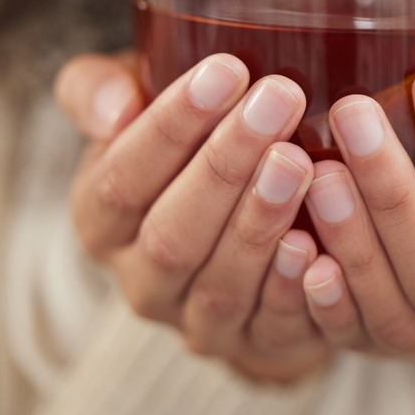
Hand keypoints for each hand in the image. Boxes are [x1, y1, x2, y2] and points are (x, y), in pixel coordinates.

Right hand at [55, 52, 329, 381]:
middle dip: (226, 163)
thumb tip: (116, 105)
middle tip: (280, 99)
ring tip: (300, 159)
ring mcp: (193, 320)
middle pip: (173, 232)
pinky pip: (268, 324)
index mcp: (100, 218)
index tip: (226, 70)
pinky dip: (289, 287)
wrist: (233, 222)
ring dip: (259, 220)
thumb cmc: (185, 145)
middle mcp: (139, 279)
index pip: (122, 176)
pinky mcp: (250, 344)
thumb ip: (99, 89)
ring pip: (220, 282)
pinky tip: (315, 241)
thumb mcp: (136, 104)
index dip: (172, 125)